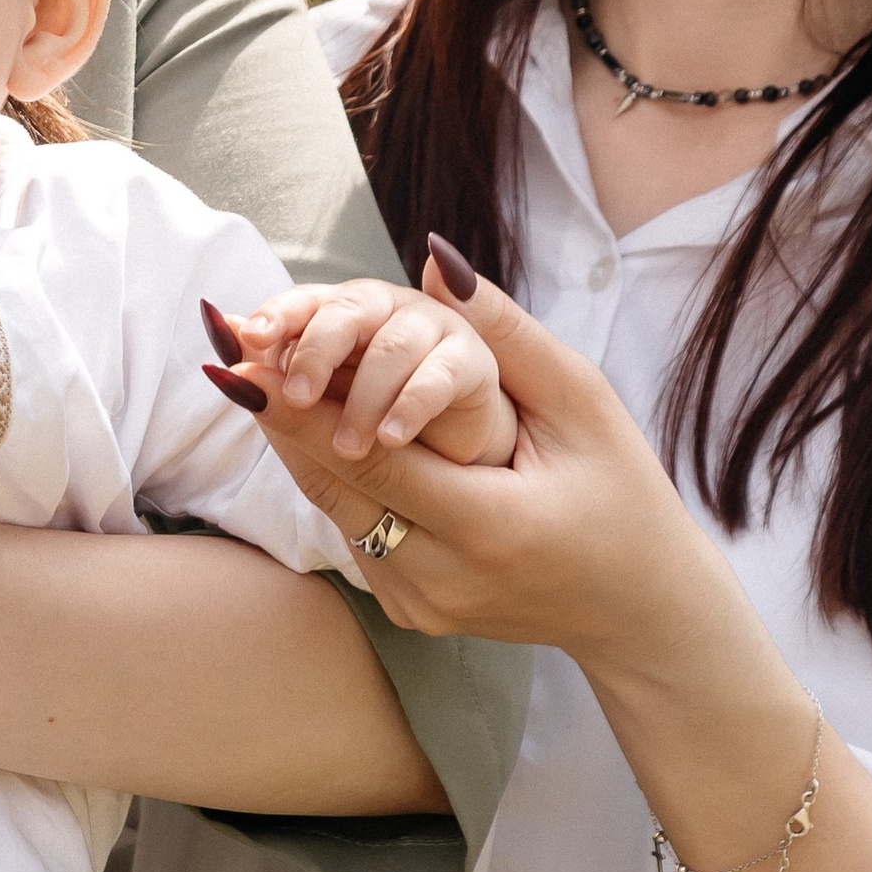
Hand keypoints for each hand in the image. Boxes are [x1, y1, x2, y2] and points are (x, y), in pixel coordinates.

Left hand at [230, 247, 717, 662]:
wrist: (638, 608)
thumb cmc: (623, 492)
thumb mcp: (582, 405)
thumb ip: (507, 336)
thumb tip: (437, 259)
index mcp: (492, 527)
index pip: (373, 458)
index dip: (304, 407)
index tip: (252, 357)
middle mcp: (444, 578)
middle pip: (335, 487)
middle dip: (282, 417)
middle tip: (232, 355)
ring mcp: (422, 604)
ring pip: (334, 513)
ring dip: (293, 445)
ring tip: (252, 379)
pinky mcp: (411, 612)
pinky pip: (355, 534)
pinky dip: (331, 481)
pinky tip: (304, 429)